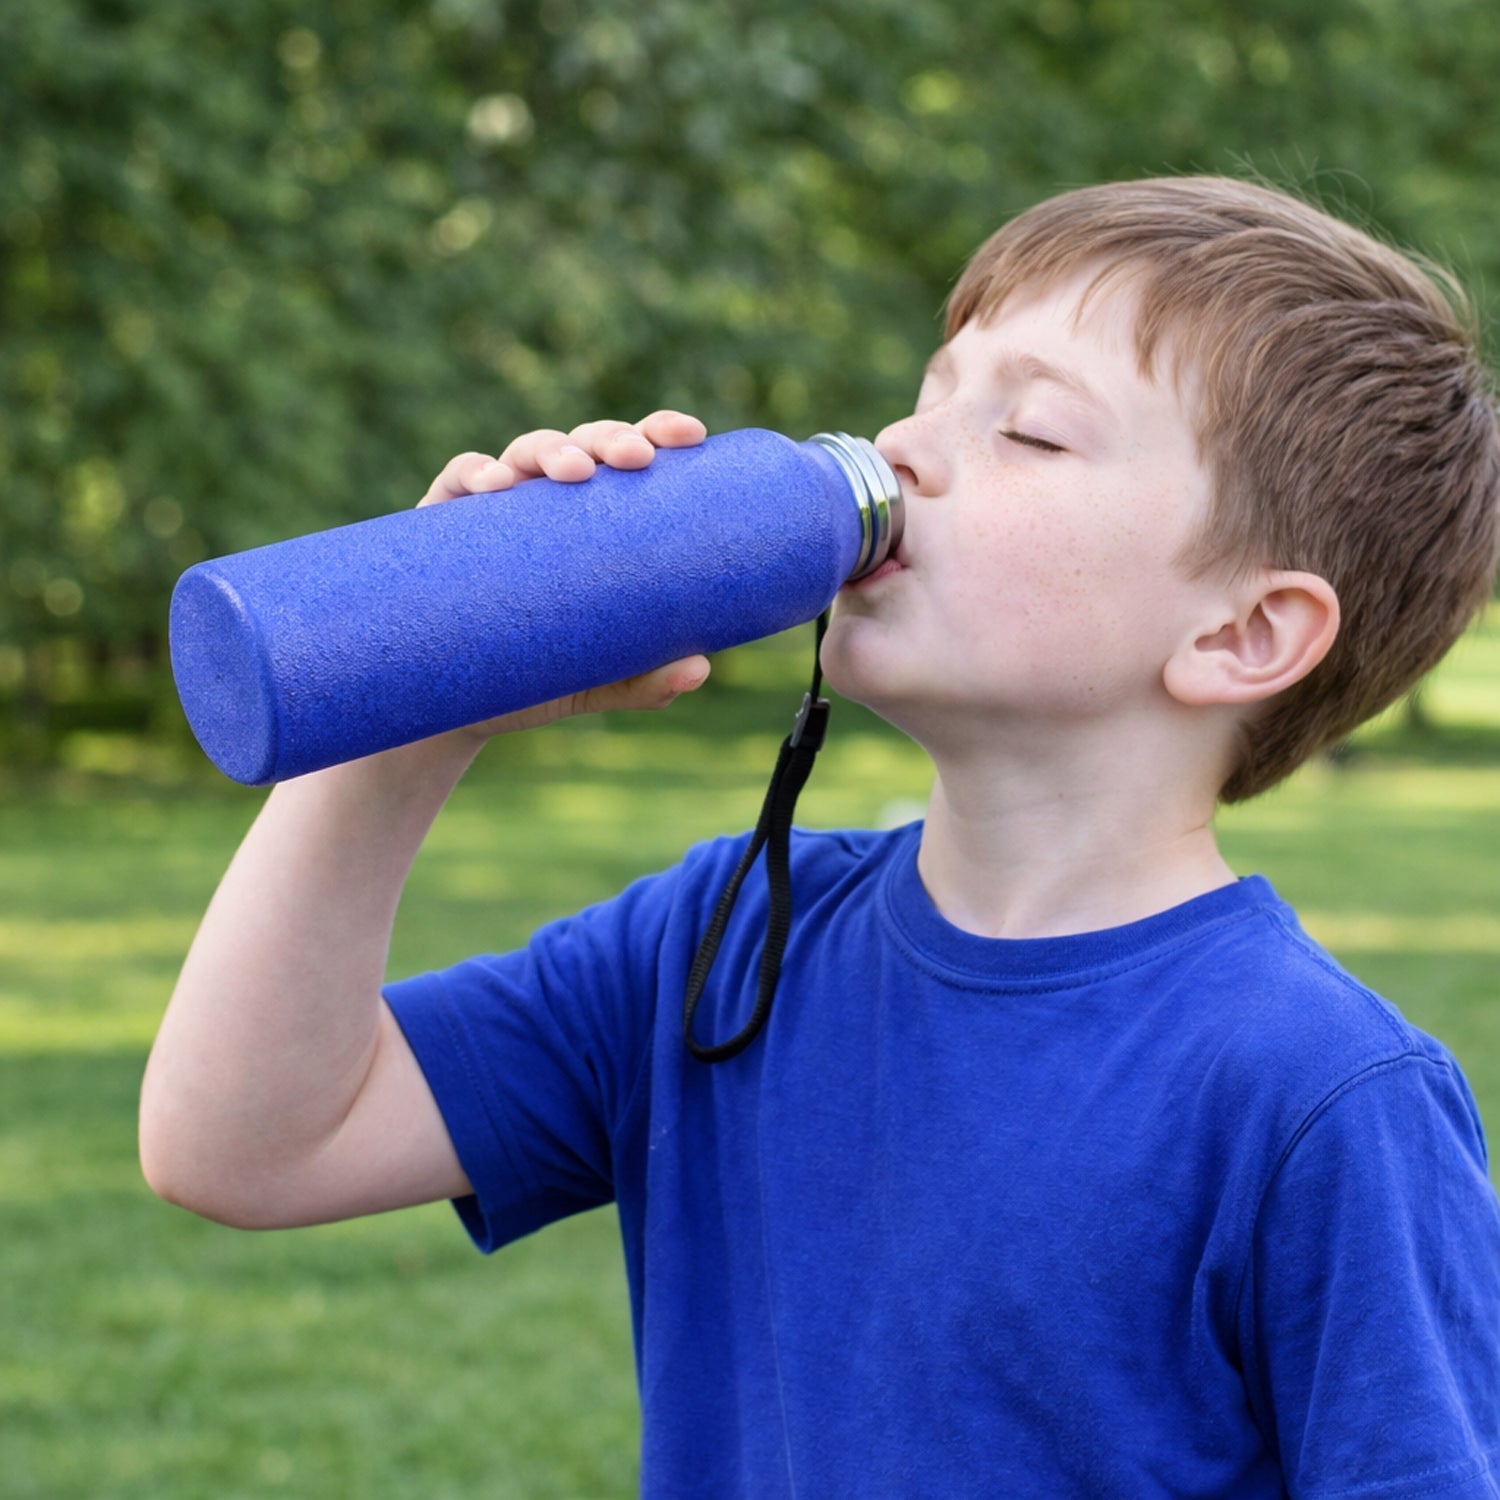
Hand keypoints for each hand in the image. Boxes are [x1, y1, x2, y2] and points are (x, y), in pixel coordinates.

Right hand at [418, 410, 711, 739]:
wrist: (458, 708)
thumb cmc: (543, 675)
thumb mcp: (600, 679)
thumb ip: (648, 679)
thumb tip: (699, 668)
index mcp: (598, 518)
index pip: (631, 458)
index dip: (659, 433)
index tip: (692, 435)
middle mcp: (550, 502)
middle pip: (585, 443)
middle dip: (611, 438)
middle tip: (636, 458)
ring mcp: (497, 508)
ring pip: (526, 452)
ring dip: (553, 449)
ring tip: (574, 470)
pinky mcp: (443, 523)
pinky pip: (456, 481)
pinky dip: (475, 472)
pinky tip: (495, 485)